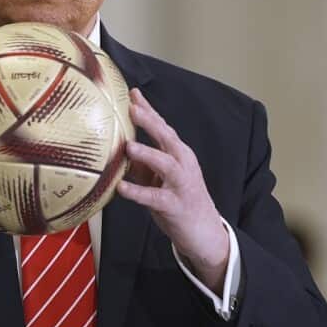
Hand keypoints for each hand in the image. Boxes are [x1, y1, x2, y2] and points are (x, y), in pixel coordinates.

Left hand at [116, 89, 229, 290]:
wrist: (204, 232)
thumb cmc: (180, 202)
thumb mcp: (161, 178)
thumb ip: (144, 163)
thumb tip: (121, 146)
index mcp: (179, 154)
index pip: (162, 127)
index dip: (148, 110)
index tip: (132, 93)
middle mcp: (183, 164)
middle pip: (167, 137)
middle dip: (150, 121)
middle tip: (132, 107)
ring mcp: (181, 184)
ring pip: (165, 164)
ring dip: (147, 154)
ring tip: (129, 147)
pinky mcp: (175, 206)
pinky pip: (155, 197)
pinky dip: (138, 192)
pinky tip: (122, 188)